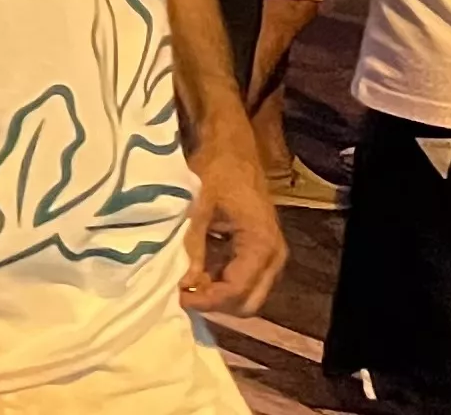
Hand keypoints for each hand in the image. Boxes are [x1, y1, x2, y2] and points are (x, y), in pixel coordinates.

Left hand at [180, 132, 284, 314]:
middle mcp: (273, 257)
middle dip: (213, 303)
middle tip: (180, 292)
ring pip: (245, 294)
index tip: (177, 296)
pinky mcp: (257, 251)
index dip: (207, 301)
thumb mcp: (197, 205)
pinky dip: (218, 281)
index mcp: (262, 245)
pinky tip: (193, 269)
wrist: (231, 147)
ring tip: (183, 281)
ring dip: (215, 294)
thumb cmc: (215, 170)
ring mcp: (268, 255)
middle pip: (247, 302)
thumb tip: (184, 284)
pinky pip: (241, 279)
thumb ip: (191, 245)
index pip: (237, 292)